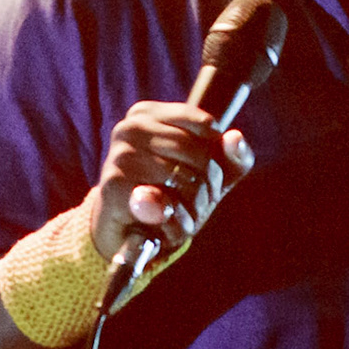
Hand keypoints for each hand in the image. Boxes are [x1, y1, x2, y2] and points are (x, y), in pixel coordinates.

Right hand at [92, 101, 254, 260]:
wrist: (126, 233)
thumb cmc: (171, 195)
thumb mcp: (208, 174)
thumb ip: (232, 156)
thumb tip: (234, 138)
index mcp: (149, 114)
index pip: (206, 124)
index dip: (216, 155)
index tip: (204, 173)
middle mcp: (131, 128)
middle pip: (199, 152)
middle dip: (209, 185)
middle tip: (200, 202)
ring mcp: (121, 156)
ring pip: (184, 179)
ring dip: (195, 207)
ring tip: (183, 214)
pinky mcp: (114, 188)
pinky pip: (165, 204)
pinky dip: (177, 223)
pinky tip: (168, 226)